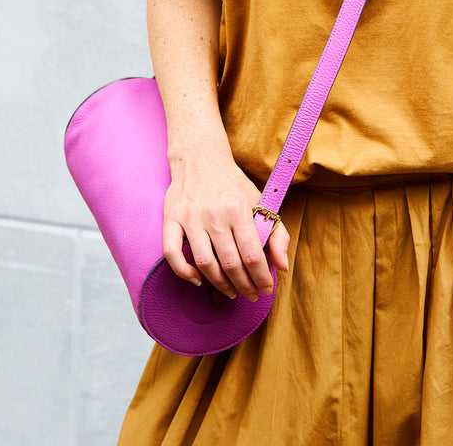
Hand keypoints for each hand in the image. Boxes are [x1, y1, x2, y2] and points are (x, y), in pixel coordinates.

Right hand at [162, 150, 290, 301]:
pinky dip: (184, 272)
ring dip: (220, 285)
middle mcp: (214, 214)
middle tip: (250, 295)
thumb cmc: (232, 184)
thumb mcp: (259, 201)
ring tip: (231, 291)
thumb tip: (282, 267)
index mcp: (238, 208)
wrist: (200, 157)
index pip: (252, 255)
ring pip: (204, 264)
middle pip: (230, 264)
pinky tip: (198, 280)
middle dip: (244, 286)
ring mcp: (190, 217)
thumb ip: (275, 233)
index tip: (266, 289)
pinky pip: (172, 254)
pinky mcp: (171, 219)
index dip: (261, 278)